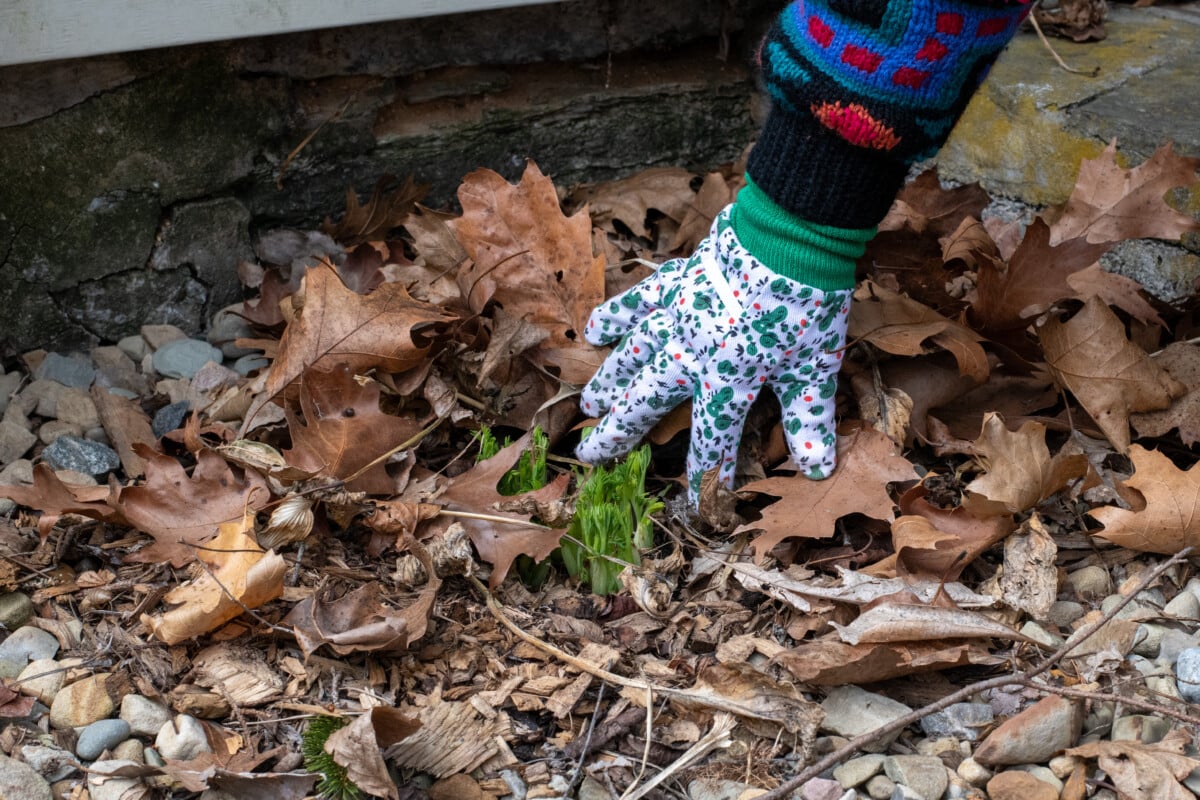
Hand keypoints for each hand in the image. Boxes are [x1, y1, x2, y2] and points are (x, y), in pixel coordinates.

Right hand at [576, 205, 851, 502]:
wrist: (790, 239)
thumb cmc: (806, 306)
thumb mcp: (814, 369)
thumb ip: (809, 420)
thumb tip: (819, 470)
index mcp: (728, 380)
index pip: (712, 436)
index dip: (706, 471)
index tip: (699, 502)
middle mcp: (691, 355)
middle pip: (646, 400)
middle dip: (618, 430)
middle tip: (591, 453)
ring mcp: (677, 318)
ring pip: (632, 357)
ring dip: (609, 381)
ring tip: (589, 404)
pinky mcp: (675, 284)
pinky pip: (637, 303)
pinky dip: (616, 316)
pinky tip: (595, 330)